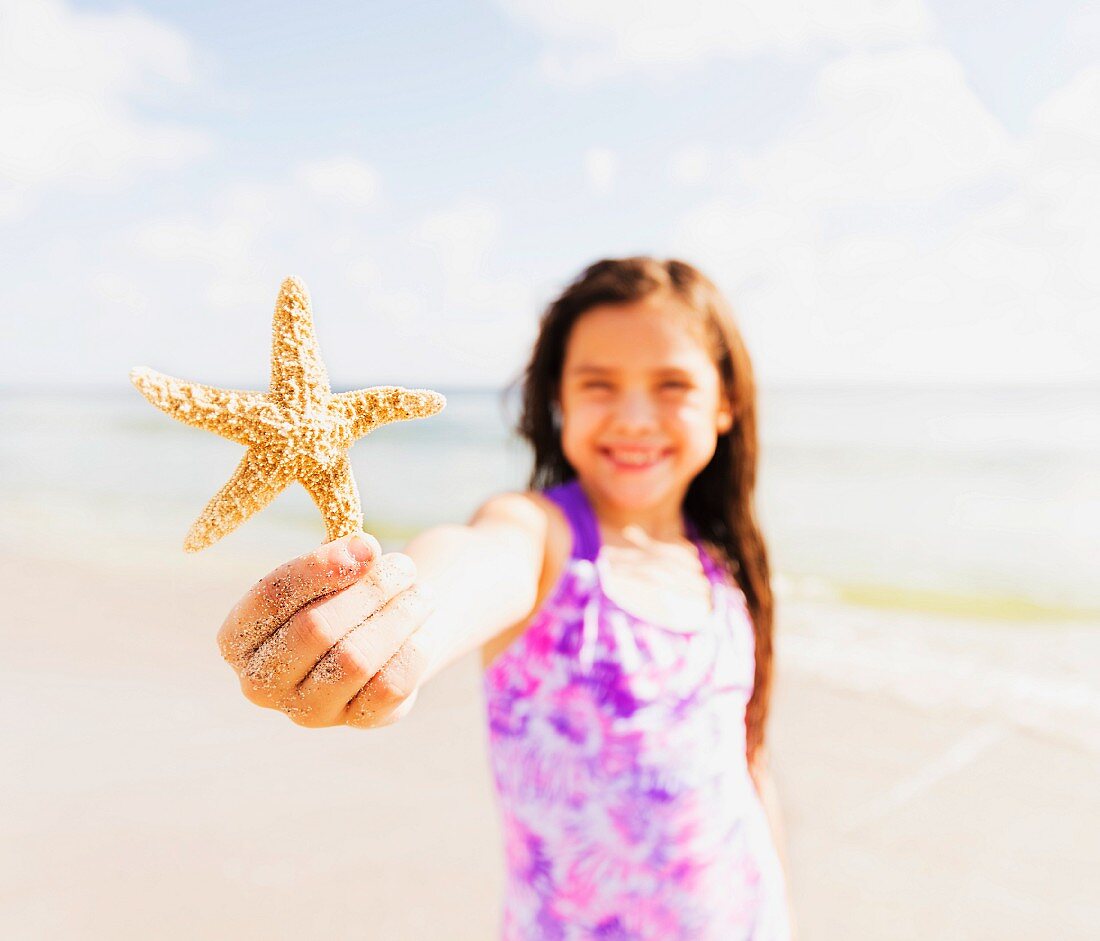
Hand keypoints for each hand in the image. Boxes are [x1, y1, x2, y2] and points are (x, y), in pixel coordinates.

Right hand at [216, 532, 435, 728]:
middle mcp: (260, 683)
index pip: (270, 597)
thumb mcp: (328, 570)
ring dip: (397, 617)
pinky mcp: (354, 722)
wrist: (376, 636)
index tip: (367, 545)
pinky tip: (425, 626)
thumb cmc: (340, 594)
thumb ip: (337, 558)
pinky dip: (413, 648)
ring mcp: (306, 711)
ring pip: (355, 660)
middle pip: (315, 629)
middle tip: (403, 566)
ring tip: (421, 592)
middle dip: (367, 591)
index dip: (319, 567)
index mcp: (237, 639)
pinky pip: (389, 686)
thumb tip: (364, 551)